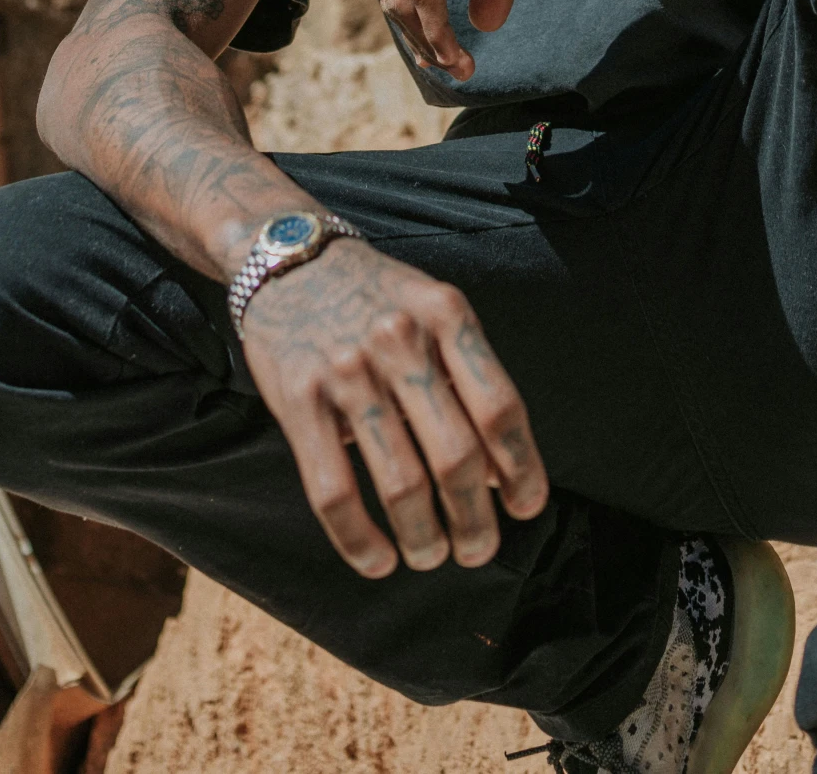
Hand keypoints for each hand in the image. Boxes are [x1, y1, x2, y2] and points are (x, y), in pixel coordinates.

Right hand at [241, 236, 548, 575]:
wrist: (288, 257)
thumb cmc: (376, 296)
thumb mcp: (433, 309)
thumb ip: (466, 376)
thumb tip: (501, 471)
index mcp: (447, 315)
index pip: (500, 407)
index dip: (522, 468)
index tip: (528, 508)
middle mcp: (401, 341)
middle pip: (456, 456)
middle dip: (475, 520)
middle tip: (478, 550)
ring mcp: (348, 372)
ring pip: (400, 483)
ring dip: (424, 538)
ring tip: (431, 556)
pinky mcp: (298, 400)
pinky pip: (334, 491)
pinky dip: (360, 541)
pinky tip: (378, 560)